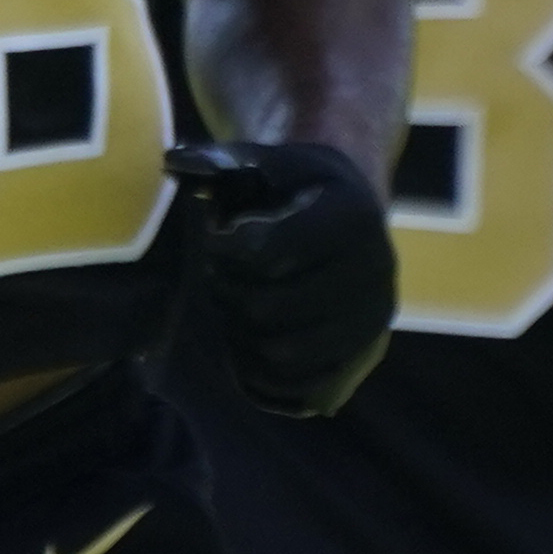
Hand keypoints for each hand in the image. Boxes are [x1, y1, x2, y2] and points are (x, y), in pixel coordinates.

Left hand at [170, 140, 393, 416]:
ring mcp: (374, 324)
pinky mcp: (364, 361)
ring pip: (281, 356)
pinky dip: (262, 376)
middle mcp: (377, 274)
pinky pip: (303, 393)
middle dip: (225, 290)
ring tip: (233, 306)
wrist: (352, 217)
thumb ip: (222, 160)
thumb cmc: (297, 185)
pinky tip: (247, 343)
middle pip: (266, 308)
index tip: (215, 236)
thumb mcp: (269, 159)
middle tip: (217, 274)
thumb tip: (175, 164)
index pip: (264, 251)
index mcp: (354, 216)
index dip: (221, 247)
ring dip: (238, 334)